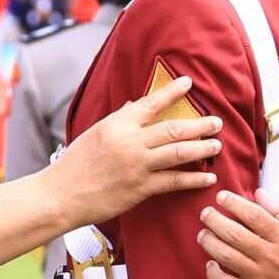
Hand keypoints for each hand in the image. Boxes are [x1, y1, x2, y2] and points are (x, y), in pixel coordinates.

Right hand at [51, 76, 221, 225]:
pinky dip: (193, 179)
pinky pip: (174, 181)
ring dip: (202, 148)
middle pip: (174, 128)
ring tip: (217, 145)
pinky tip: (208, 177)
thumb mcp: (94, 133)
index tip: (189, 83)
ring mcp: (137, 165)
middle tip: (217, 122)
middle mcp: (130, 142)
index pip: (151, 103)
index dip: (172, 92)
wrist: (61, 195)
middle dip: (199, 125)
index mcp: (117, 124)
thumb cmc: (75, 164)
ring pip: (178, 152)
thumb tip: (136, 106)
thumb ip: (119, 120)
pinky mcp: (140, 188)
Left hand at [197, 191, 278, 278]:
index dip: (234, 203)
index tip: (221, 197)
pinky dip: (214, 273)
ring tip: (203, 234)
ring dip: (210, 242)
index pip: (253, 215)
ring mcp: (261, 277)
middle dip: (214, 220)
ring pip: (226, 256)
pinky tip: (210, 264)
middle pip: (234, 233)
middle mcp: (271, 256)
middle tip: (205, 213)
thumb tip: (258, 193)